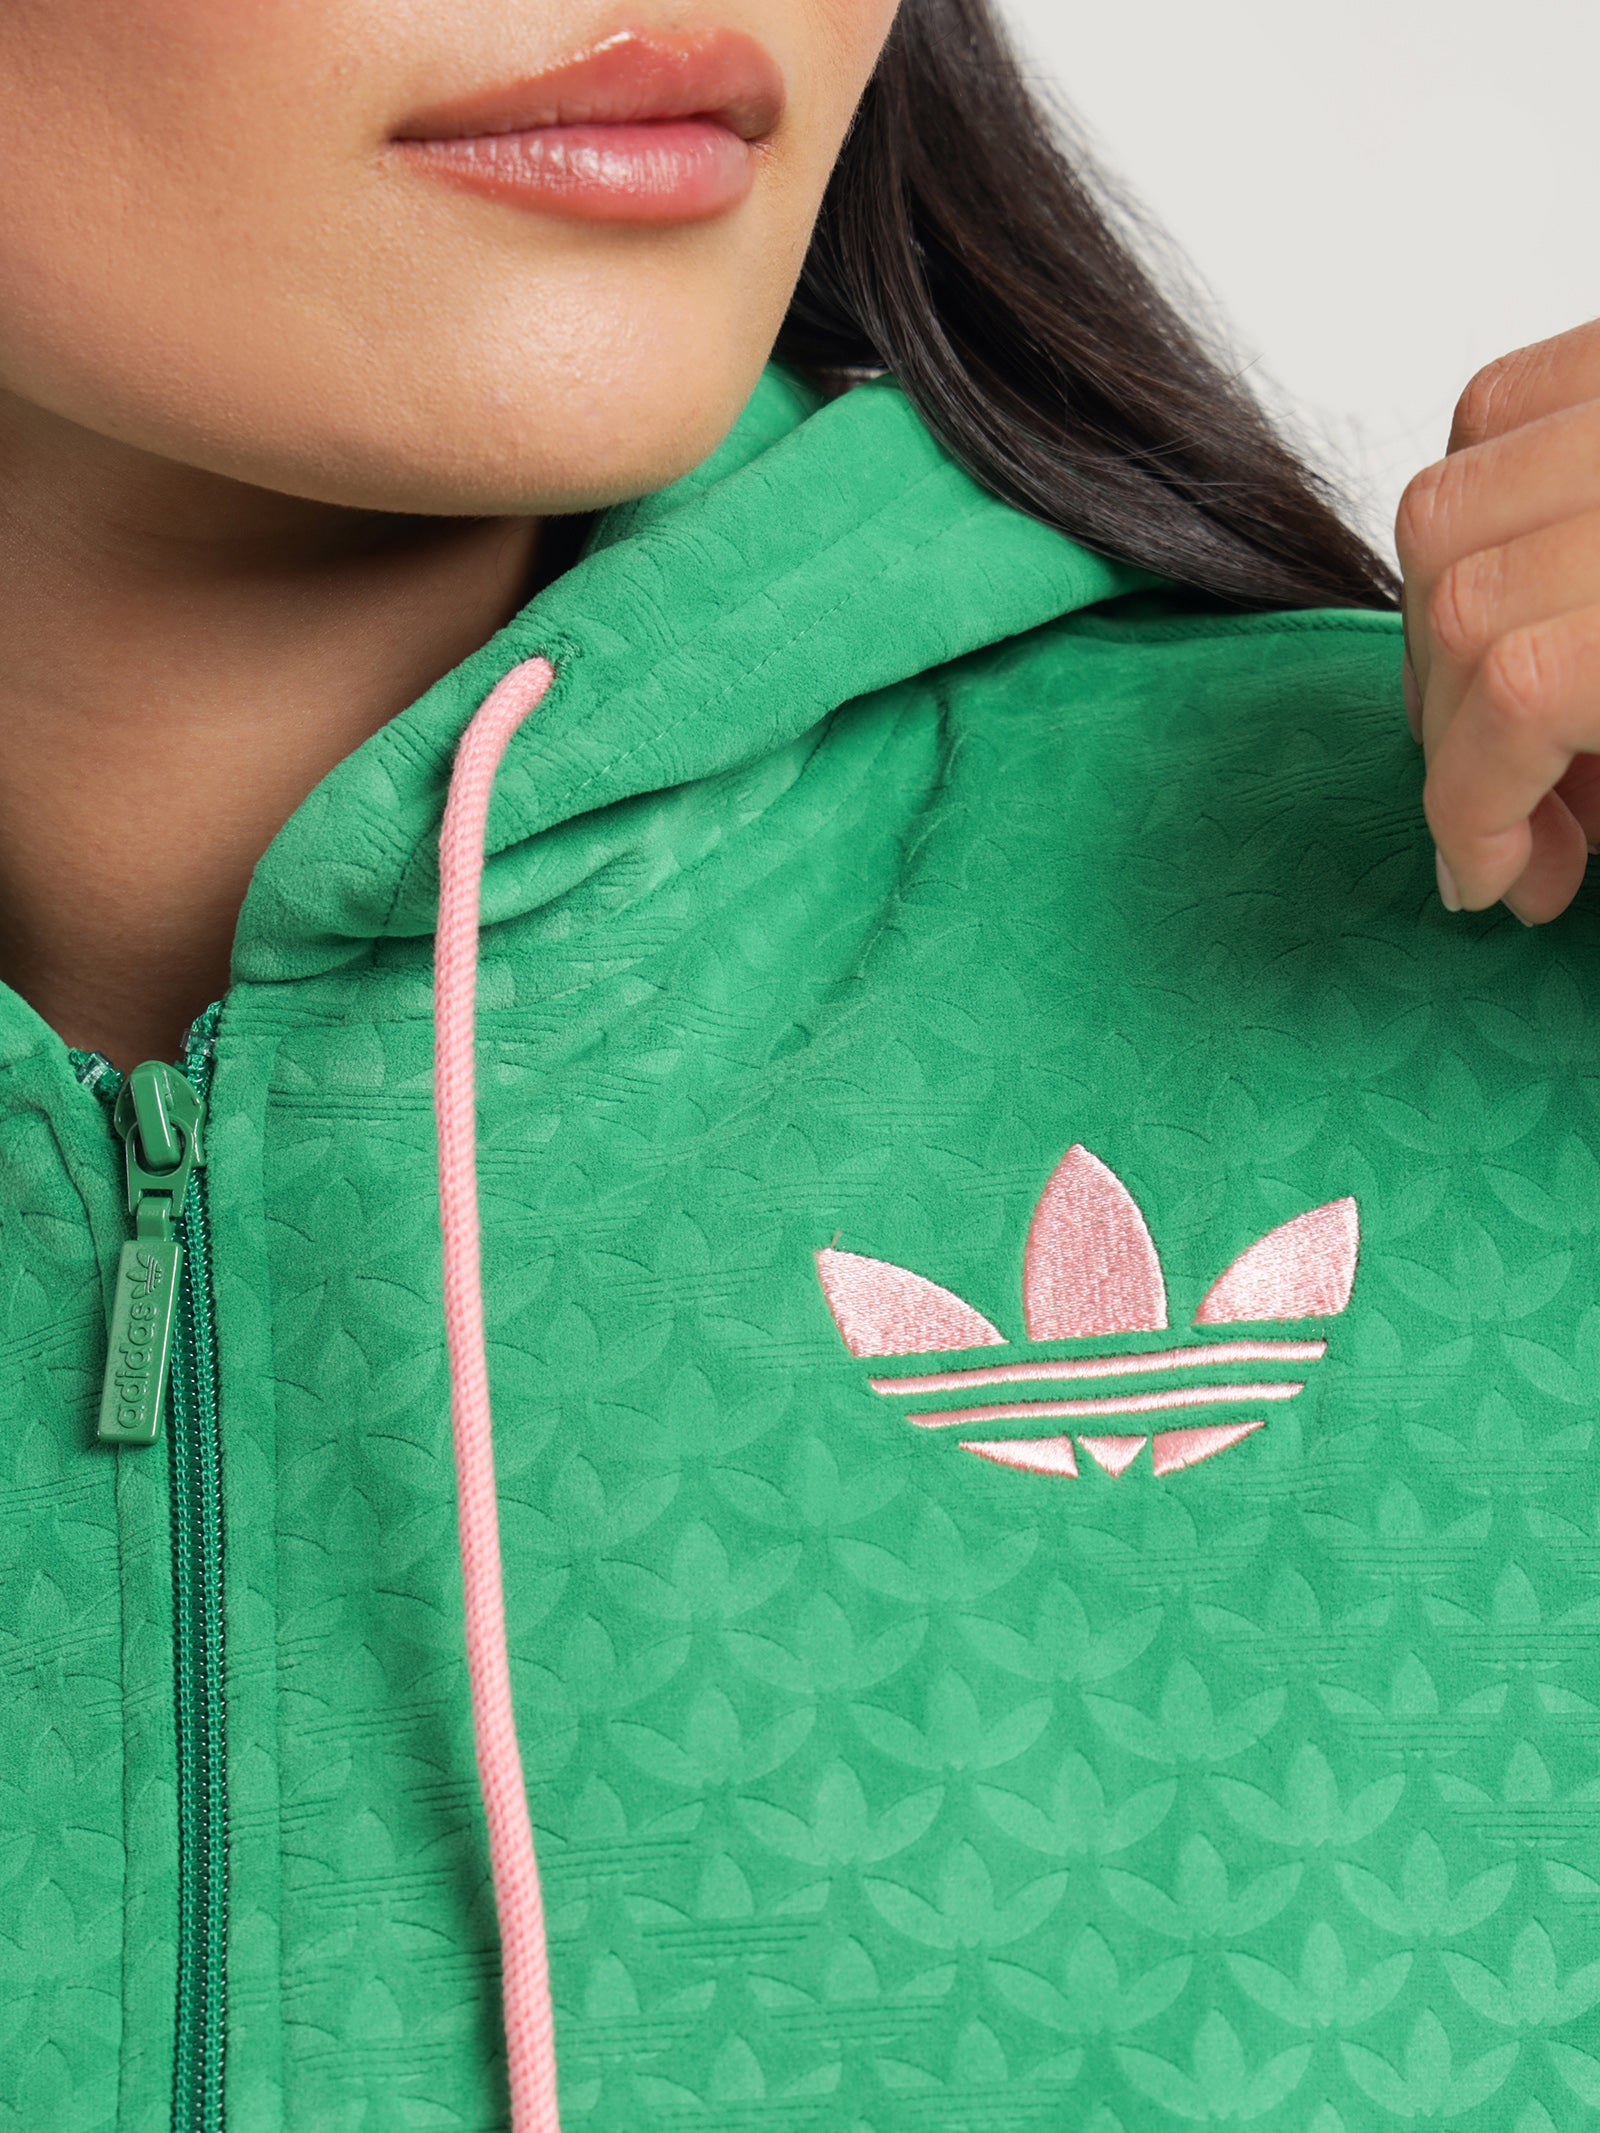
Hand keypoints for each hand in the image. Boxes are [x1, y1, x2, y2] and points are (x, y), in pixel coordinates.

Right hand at [1397, 317, 1599, 923]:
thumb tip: (1529, 849)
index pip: (1520, 681)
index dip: (1478, 806)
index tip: (1497, 882)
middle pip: (1458, 596)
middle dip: (1453, 742)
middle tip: (1516, 829)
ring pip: (1444, 499)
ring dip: (1440, 632)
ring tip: (1515, 718)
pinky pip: (1494, 407)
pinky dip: (1470, 509)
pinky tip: (1527, 586)